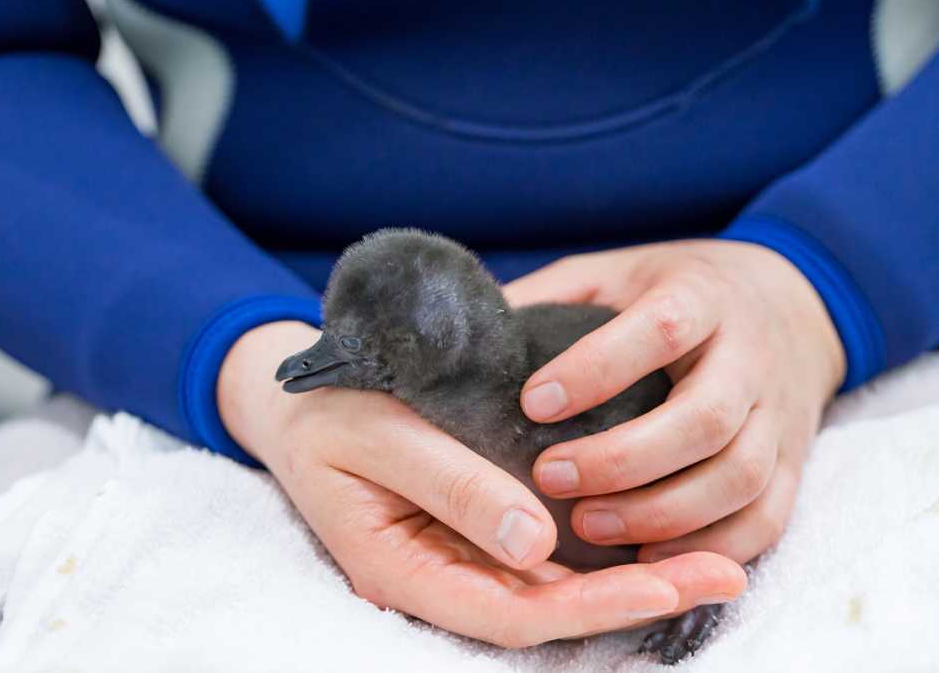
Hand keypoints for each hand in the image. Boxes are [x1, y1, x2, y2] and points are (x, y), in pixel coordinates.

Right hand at [217, 320, 745, 645]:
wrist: (294, 405)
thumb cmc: (327, 415)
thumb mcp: (380, 438)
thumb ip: (453, 488)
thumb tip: (535, 542)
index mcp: (400, 571)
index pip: (510, 612)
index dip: (591, 608)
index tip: (669, 583)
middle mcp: (435, 580)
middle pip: (544, 611)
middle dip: (636, 599)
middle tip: (723, 575)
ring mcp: (454, 560)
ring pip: (550, 590)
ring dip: (629, 579)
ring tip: (712, 562)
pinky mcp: (469, 534)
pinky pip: (539, 560)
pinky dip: (597, 556)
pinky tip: (652, 538)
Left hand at [504, 240, 845, 563]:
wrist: (792, 305)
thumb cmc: (676, 291)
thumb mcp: (613, 272)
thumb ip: (549, 296)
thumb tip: (464, 334)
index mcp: (702, 296)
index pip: (662, 329)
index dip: (597, 368)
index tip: (533, 403)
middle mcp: (751, 357)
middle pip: (706, 418)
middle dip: (624, 459)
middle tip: (550, 478)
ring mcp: (780, 415)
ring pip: (738, 477)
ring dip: (662, 514)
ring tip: (588, 528)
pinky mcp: (795, 464)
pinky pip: (766, 519)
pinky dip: (711, 548)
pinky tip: (649, 561)